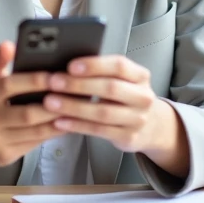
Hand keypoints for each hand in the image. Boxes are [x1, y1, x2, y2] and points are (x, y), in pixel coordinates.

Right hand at [0, 41, 63, 167]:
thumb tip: (10, 44)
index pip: (10, 86)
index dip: (34, 81)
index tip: (56, 75)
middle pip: (27, 113)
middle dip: (53, 105)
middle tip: (74, 94)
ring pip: (34, 132)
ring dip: (58, 120)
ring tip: (76, 109)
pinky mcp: (5, 155)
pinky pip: (34, 144)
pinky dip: (52, 133)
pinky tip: (66, 123)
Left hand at [42, 55, 166, 153]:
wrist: (152, 127)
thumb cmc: (127, 98)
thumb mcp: (123, 81)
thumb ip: (102, 73)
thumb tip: (65, 66)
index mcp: (140, 76)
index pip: (119, 66)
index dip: (94, 65)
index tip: (71, 66)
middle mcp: (142, 97)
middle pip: (110, 88)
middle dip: (78, 85)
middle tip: (53, 82)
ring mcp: (137, 119)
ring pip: (102, 112)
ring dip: (73, 106)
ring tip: (51, 102)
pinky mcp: (128, 137)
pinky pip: (99, 130)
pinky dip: (77, 125)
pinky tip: (60, 121)